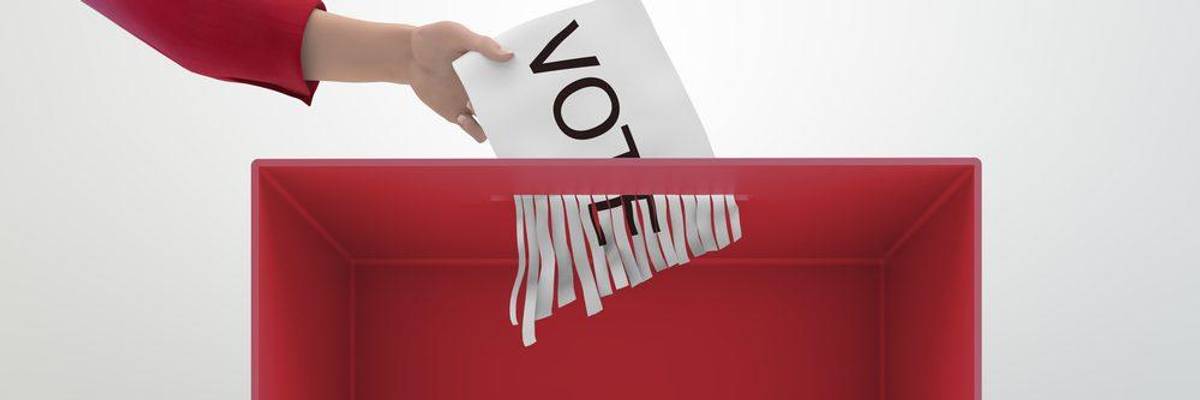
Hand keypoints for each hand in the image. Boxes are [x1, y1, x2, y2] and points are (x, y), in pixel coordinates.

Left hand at [409, 22, 511, 141]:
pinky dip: (474, 130)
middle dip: (512, 106)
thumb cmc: (435, 40)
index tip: (527, 85)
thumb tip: (508, 55)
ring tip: (475, 106)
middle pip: (509, 103)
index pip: (515, 78)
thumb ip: (482, 44)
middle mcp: (487, 87)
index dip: (523, 84)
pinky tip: (462, 116)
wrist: (410, 56)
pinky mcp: (459, 114)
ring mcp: (474, 102)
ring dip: (494, 121)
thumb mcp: (457, 34)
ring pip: (495, 121)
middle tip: (503, 101)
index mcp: (493, 67)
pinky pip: (475, 130)